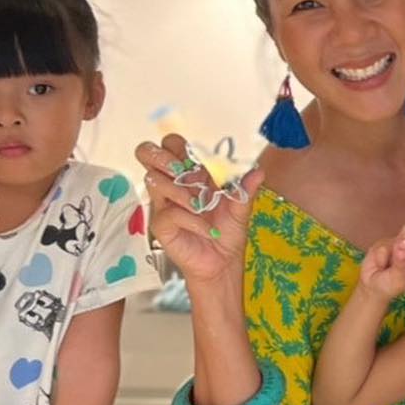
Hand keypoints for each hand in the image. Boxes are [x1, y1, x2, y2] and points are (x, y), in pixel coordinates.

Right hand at [135, 134, 261, 285]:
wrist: (222, 260)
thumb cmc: (227, 230)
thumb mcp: (241, 208)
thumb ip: (245, 189)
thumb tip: (258, 171)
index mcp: (191, 173)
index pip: (171, 144)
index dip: (179, 146)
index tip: (199, 162)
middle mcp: (173, 184)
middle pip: (146, 152)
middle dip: (162, 157)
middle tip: (183, 173)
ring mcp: (163, 203)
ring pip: (153, 180)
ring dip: (181, 192)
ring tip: (202, 207)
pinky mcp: (161, 224)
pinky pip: (169, 213)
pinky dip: (192, 220)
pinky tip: (207, 229)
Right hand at [358, 207, 404, 299]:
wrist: (371, 285)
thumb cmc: (390, 286)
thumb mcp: (399, 277)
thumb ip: (404, 256)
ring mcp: (404, 244)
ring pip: (403, 239)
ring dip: (395, 251)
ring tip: (386, 266)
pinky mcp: (389, 241)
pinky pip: (386, 243)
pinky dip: (381, 254)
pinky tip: (379, 261)